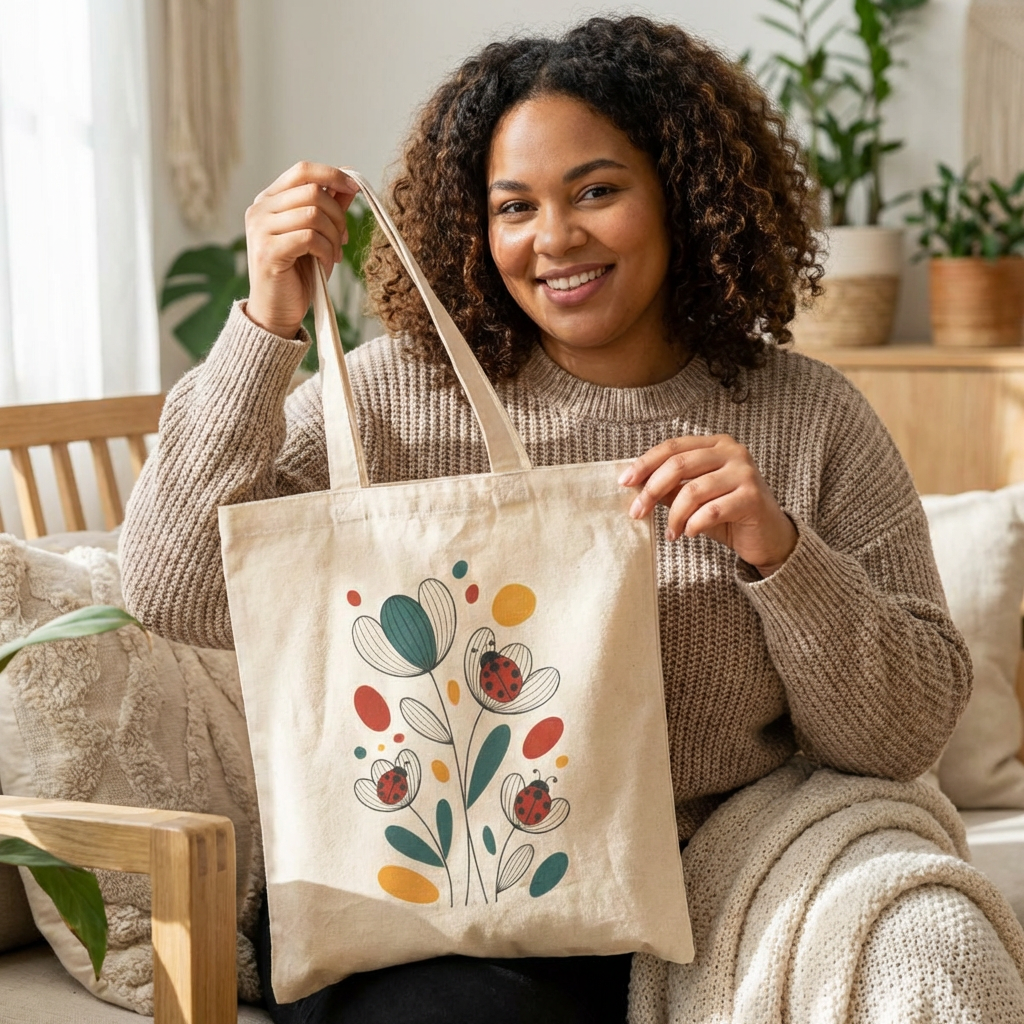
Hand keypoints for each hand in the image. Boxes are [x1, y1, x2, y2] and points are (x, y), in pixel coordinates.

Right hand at [244, 162, 359, 338]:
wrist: (276, 312)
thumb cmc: (297, 275)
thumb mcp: (316, 235)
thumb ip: (328, 207)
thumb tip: (348, 181)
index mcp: (269, 200)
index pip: (302, 171)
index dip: (332, 174)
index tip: (355, 188)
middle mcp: (260, 209)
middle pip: (313, 191)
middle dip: (338, 215)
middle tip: (342, 239)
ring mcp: (260, 229)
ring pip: (314, 213)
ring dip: (333, 237)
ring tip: (333, 256)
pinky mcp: (268, 251)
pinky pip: (310, 237)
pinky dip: (326, 251)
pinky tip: (325, 265)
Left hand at [619, 434, 796, 576]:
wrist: (768, 537)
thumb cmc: (729, 514)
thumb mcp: (694, 498)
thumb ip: (670, 487)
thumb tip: (635, 485)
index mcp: (716, 444)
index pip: (673, 447)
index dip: (645, 463)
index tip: (625, 482)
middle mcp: (732, 452)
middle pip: (678, 464)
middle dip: (651, 490)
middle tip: (637, 512)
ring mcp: (745, 473)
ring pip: (693, 491)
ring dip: (674, 516)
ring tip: (671, 532)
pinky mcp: (752, 497)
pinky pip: (712, 510)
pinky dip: (694, 524)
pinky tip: (690, 533)